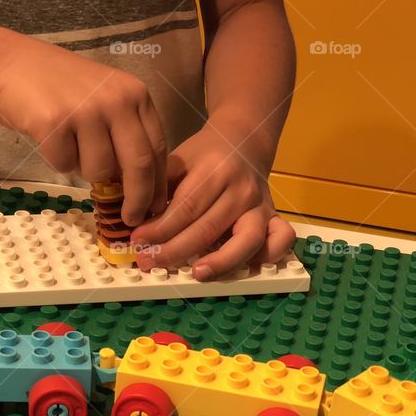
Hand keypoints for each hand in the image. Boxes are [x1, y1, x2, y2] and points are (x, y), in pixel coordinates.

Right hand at [0, 33, 165, 225]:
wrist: (11, 63)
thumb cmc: (60, 88)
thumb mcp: (105, 99)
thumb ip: (125, 134)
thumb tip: (139, 187)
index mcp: (134, 94)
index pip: (157, 148)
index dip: (157, 184)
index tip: (154, 208)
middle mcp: (115, 99)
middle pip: (138, 165)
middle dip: (136, 199)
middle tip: (130, 218)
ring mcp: (85, 110)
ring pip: (99, 170)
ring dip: (84, 170)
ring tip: (70, 143)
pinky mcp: (54, 123)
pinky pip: (65, 165)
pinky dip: (57, 160)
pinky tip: (50, 136)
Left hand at [130, 123, 294, 280]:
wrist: (244, 140)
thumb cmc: (205, 155)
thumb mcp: (178, 161)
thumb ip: (159, 188)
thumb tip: (134, 220)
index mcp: (215, 171)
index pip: (185, 207)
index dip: (160, 229)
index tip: (137, 242)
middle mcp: (241, 190)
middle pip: (208, 228)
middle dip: (175, 251)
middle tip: (149, 262)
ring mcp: (261, 206)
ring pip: (247, 241)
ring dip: (221, 262)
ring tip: (196, 274)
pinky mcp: (274, 217)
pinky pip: (281, 240)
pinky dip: (268, 256)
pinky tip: (243, 267)